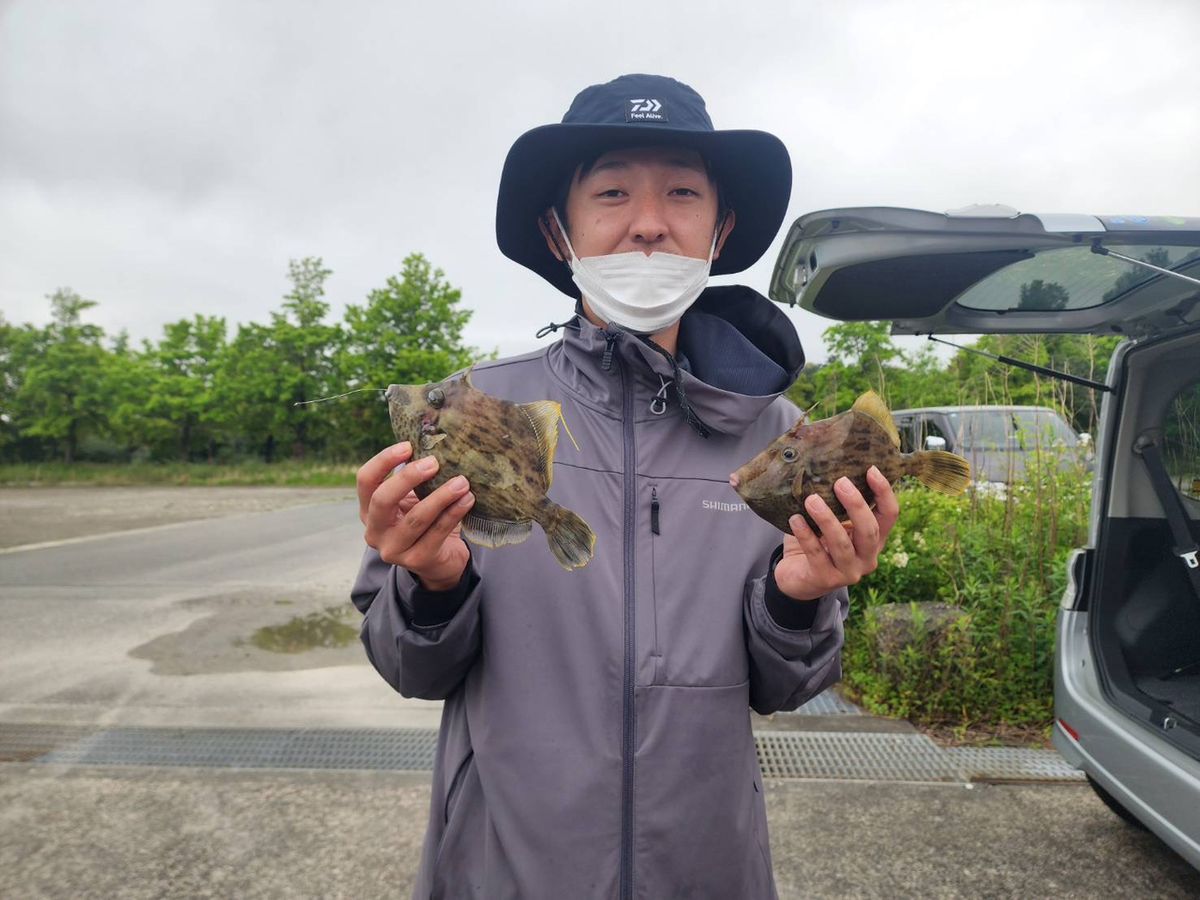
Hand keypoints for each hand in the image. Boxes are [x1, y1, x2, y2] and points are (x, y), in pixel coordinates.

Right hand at [357, 441, 474, 590]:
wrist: (440, 562)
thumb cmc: (425, 522)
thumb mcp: (413, 499)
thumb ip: (414, 480)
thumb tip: (433, 442)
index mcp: (369, 510)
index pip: (365, 481)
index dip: (383, 461)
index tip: (408, 445)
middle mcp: (374, 531)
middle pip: (382, 500)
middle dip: (408, 478)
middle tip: (434, 462)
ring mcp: (394, 549)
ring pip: (416, 519)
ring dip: (441, 496)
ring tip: (462, 481)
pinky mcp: (417, 560)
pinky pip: (438, 532)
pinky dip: (454, 513)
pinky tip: (468, 499)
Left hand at [773, 466, 899, 601]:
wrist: (797, 578)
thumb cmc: (819, 543)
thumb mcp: (834, 523)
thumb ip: (837, 505)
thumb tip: (827, 467)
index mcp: (874, 540)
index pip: (889, 515)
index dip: (884, 493)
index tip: (871, 469)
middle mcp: (867, 558)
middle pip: (869, 530)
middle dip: (856, 505)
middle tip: (840, 482)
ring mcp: (848, 572)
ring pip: (842, 544)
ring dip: (827, 519)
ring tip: (811, 500)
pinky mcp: (825, 579)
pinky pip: (816, 554)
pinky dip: (806, 535)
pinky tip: (795, 519)